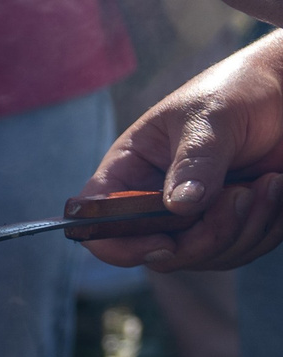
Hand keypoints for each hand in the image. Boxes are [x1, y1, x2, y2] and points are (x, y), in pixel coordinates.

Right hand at [79, 30, 282, 271]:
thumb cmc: (236, 90)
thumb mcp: (210, 117)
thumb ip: (194, 161)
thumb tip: (179, 206)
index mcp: (129, 173)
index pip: (99, 223)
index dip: (119, 244)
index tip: (163, 242)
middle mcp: (154, 203)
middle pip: (161, 253)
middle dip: (206, 235)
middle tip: (240, 194)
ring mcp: (192, 220)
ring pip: (204, 257)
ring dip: (244, 227)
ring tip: (267, 182)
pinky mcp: (229, 225)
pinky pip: (240, 252)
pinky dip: (263, 228)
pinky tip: (273, 188)